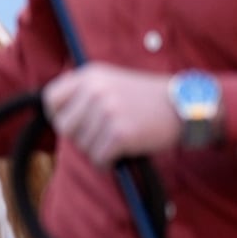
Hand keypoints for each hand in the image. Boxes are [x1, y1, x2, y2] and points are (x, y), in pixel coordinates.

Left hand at [42, 63, 182, 167]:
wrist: (185, 105)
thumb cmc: (146, 98)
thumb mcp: (111, 81)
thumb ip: (83, 91)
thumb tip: (52, 110)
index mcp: (90, 75)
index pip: (51, 98)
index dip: (59, 115)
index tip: (75, 123)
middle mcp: (95, 90)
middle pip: (63, 127)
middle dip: (80, 137)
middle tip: (102, 136)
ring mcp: (107, 110)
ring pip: (82, 146)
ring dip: (98, 150)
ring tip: (119, 139)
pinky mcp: (120, 133)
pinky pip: (98, 158)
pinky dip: (108, 162)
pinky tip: (123, 152)